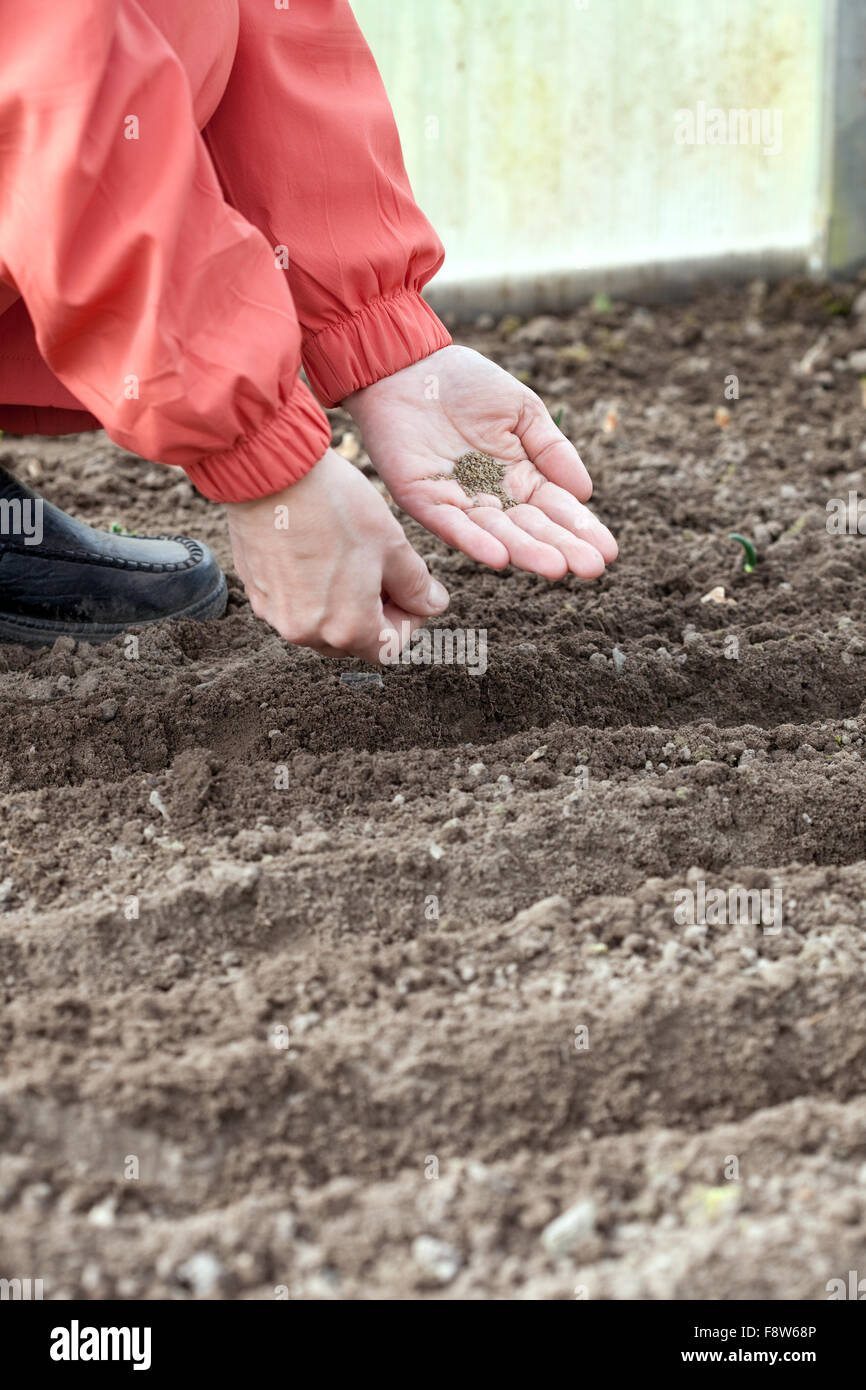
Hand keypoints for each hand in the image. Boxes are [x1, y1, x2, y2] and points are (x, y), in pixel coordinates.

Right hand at [226, 448, 448, 660]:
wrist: (272, 472)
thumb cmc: (336, 507)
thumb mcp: (392, 545)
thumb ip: (417, 586)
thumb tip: (432, 605)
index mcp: (347, 628)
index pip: (389, 648)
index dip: (409, 622)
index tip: (414, 593)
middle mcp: (307, 632)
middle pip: (353, 641)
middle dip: (376, 615)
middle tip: (385, 575)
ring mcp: (276, 615)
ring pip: (322, 625)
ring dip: (344, 605)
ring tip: (351, 562)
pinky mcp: (257, 593)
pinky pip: (293, 606)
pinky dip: (312, 592)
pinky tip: (318, 555)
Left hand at [345, 345, 616, 579]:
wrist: (407, 365)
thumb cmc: (466, 383)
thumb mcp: (523, 410)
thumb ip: (552, 449)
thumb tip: (585, 493)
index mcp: (521, 476)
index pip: (557, 509)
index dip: (582, 529)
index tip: (608, 551)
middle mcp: (493, 497)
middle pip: (532, 528)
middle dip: (562, 548)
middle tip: (591, 569)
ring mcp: (459, 502)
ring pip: (497, 534)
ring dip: (526, 552)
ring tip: (556, 568)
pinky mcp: (424, 501)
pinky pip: (452, 527)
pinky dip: (475, 543)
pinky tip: (499, 558)